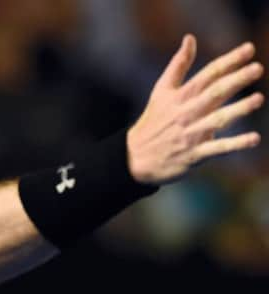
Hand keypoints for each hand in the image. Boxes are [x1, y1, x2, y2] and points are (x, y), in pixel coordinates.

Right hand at [127, 34, 263, 183]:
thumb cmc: (153, 120)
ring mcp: (190, 134)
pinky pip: (217, 148)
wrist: (135, 157)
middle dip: (235, 81)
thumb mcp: (161, 90)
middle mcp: (186, 113)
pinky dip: (235, 144)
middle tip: (257, 68)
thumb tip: (190, 38)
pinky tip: (254, 139)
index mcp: (180, 96)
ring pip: (217, 119)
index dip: (228, 62)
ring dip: (238, 110)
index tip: (248, 49)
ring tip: (258, 98)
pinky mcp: (193, 154)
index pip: (207, 75)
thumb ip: (178, 65)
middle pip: (214, 93)